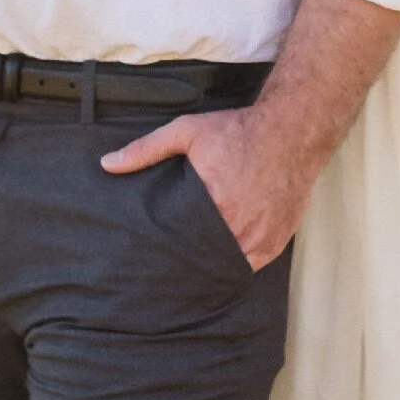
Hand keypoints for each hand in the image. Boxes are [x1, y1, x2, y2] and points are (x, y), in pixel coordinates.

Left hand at [100, 101, 317, 270]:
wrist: (292, 130)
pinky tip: (221, 263)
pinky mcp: (278, 240)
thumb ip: (146, 150)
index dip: (166, 251)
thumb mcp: (187, 132)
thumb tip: (107, 164)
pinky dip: (237, 264)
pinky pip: (252, 265)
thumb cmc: (238, 131)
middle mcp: (239, 226)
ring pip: (228, 266)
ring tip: (191, 269)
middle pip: (204, 258)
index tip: (152, 256)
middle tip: (167, 267)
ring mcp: (261, 237)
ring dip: (212, 266)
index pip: (181, 242)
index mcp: (214, 204)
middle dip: (187, 262)